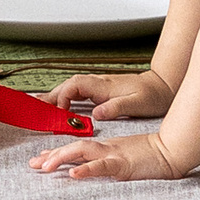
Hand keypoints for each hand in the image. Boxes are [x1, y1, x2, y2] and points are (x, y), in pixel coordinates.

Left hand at [32, 126, 188, 181]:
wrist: (174, 150)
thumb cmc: (153, 156)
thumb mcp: (126, 158)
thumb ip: (109, 162)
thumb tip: (92, 169)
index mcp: (107, 148)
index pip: (76, 148)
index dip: (56, 152)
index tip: (39, 158)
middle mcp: (107, 148)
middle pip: (73, 147)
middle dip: (52, 155)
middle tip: (33, 164)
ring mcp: (114, 155)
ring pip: (82, 151)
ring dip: (61, 158)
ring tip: (44, 166)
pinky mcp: (123, 164)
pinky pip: (102, 166)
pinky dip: (86, 169)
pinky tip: (73, 174)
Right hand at [52, 66, 174, 120]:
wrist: (163, 86)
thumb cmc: (152, 96)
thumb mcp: (137, 104)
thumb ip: (116, 108)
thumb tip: (97, 114)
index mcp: (104, 86)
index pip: (74, 86)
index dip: (63, 97)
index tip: (59, 112)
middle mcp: (99, 84)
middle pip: (68, 85)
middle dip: (51, 95)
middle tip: (36, 107)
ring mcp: (100, 86)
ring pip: (71, 88)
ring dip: (56, 96)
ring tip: (42, 106)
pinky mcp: (102, 91)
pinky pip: (79, 92)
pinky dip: (66, 98)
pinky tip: (62, 105)